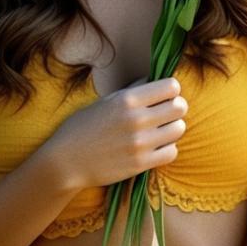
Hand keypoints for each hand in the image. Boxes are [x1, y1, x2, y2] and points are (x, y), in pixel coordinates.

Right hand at [43, 76, 187, 191]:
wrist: (66, 161)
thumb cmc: (82, 127)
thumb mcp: (106, 101)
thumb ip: (133, 92)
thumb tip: (155, 81)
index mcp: (127, 99)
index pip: (171, 86)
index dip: (171, 90)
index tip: (164, 95)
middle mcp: (137, 119)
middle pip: (180, 107)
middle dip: (175, 108)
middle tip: (165, 113)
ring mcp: (140, 143)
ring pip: (179, 129)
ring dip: (172, 128)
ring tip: (160, 130)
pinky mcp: (141, 164)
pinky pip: (172, 152)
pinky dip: (167, 149)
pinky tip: (155, 147)